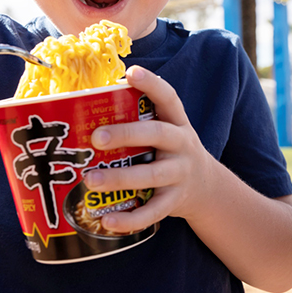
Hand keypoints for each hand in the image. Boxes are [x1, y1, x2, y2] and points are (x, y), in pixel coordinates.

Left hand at [85, 65, 217, 232]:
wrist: (206, 187)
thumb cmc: (170, 152)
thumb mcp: (166, 131)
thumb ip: (138, 121)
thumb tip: (85, 106)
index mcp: (177, 122)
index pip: (169, 98)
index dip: (152, 84)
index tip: (132, 72)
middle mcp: (182, 145)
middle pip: (159, 135)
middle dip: (127, 134)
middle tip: (96, 136)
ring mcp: (180, 174)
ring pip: (152, 176)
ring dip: (120, 178)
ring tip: (91, 180)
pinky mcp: (175, 201)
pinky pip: (153, 212)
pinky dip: (131, 219)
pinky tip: (107, 220)